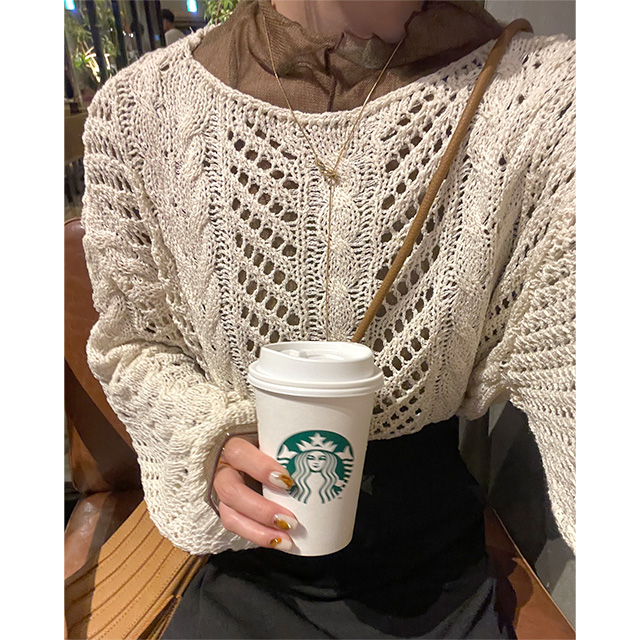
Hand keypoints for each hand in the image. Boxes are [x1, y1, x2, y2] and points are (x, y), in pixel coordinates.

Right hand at [213, 436, 297, 551]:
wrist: (247, 455)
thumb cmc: (268, 445)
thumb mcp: (274, 441)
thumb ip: (288, 448)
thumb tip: (325, 456)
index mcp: (233, 447)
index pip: (239, 454)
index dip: (261, 468)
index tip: (288, 481)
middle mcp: (223, 470)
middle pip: (231, 491)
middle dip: (262, 509)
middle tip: (290, 520)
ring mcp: (222, 493)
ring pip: (230, 515)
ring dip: (259, 531)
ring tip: (286, 540)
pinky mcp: (228, 509)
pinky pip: (237, 527)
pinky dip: (259, 537)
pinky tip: (280, 543)